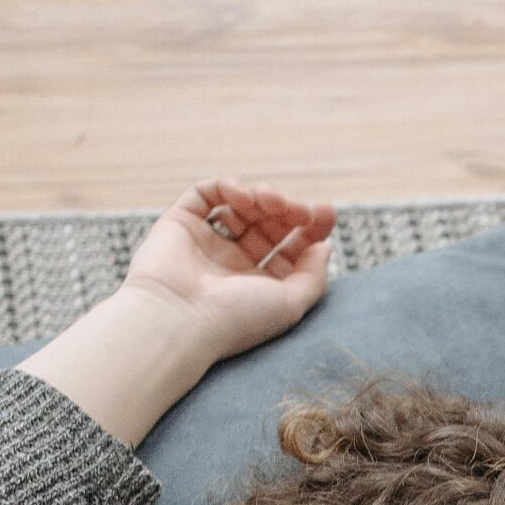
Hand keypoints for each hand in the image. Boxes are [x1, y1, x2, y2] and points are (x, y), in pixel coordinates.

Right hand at [122, 178, 336, 363]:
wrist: (178, 319)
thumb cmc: (235, 318)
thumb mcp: (290, 304)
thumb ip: (313, 276)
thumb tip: (324, 246)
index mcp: (258, 285)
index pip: (290, 249)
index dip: (311, 228)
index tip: (326, 213)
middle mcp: (232, 264)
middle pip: (270, 224)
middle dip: (291, 210)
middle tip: (302, 209)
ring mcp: (207, 242)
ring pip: (243, 205)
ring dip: (264, 196)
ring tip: (272, 202)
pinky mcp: (180, 222)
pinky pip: (207, 193)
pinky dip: (228, 186)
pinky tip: (244, 198)